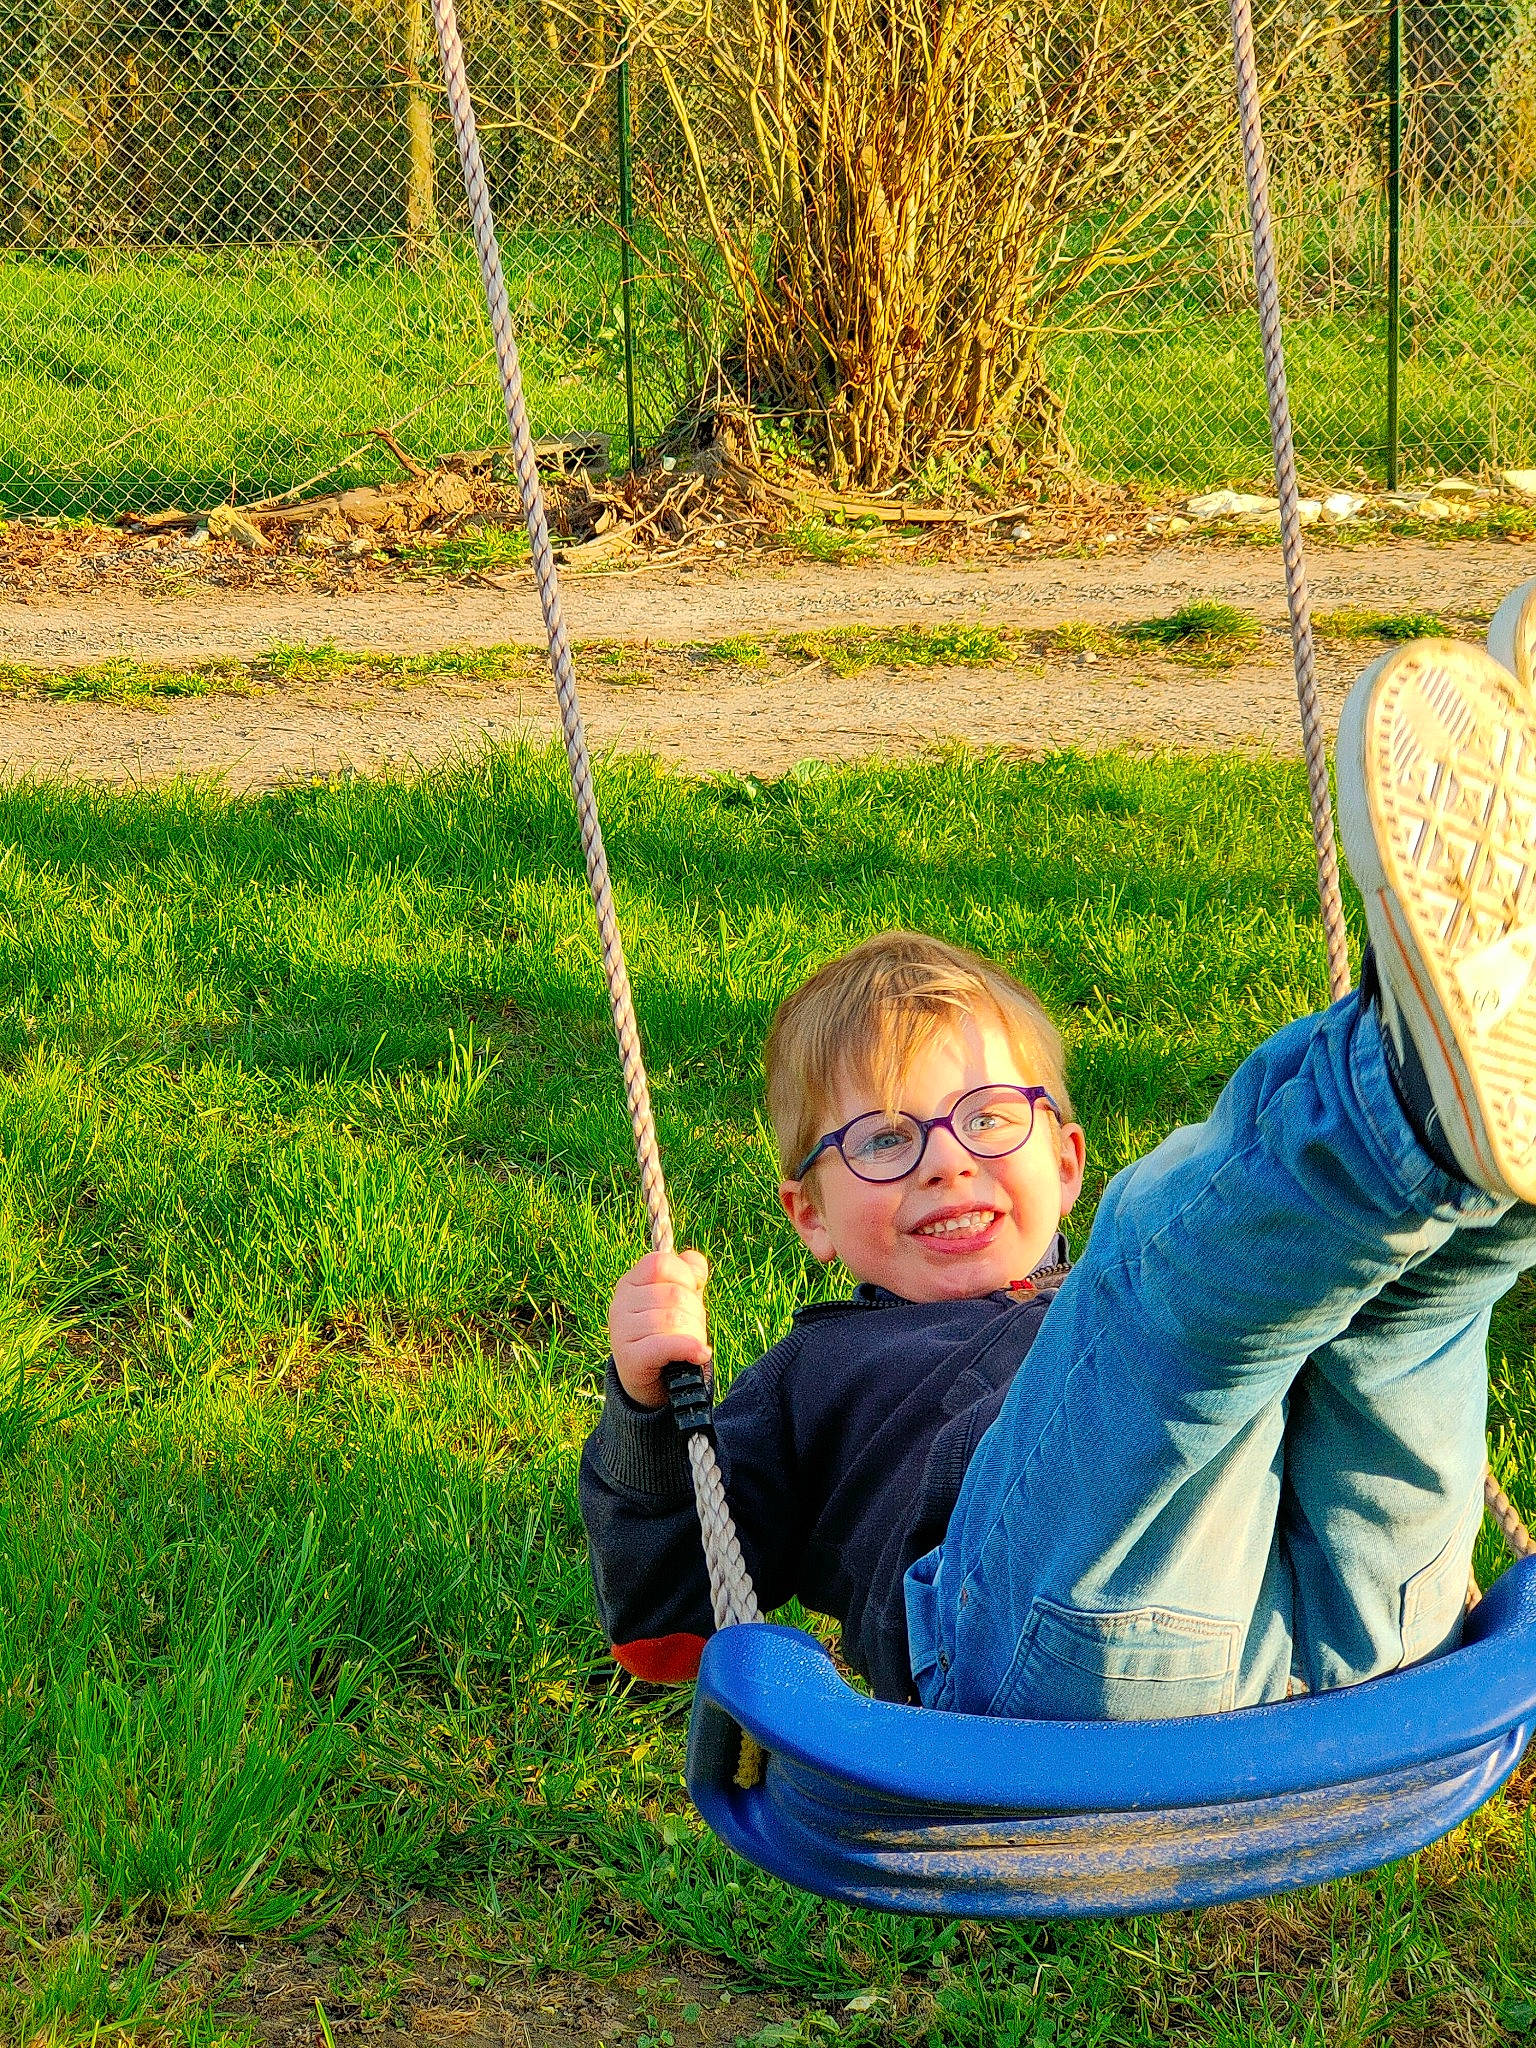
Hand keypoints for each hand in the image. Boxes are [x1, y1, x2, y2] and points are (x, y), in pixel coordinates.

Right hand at [608, 1248, 710, 1408]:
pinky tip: (698, 1354)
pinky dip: (689, 1348)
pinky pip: (667, 1344)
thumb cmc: (666, 1336)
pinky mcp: (628, 1357)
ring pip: (674, 1320)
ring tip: (691, 1346)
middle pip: (674, 1294)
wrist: (651, 1383)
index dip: (685, 1276)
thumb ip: (687, 1276)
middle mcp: (621, 1303)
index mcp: (631, 1283)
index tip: (691, 1294)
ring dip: (694, 1334)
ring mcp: (621, 1330)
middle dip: (696, 1314)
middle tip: (692, 1331)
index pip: (661, 1263)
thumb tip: (692, 1259)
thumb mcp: (678, 1302)